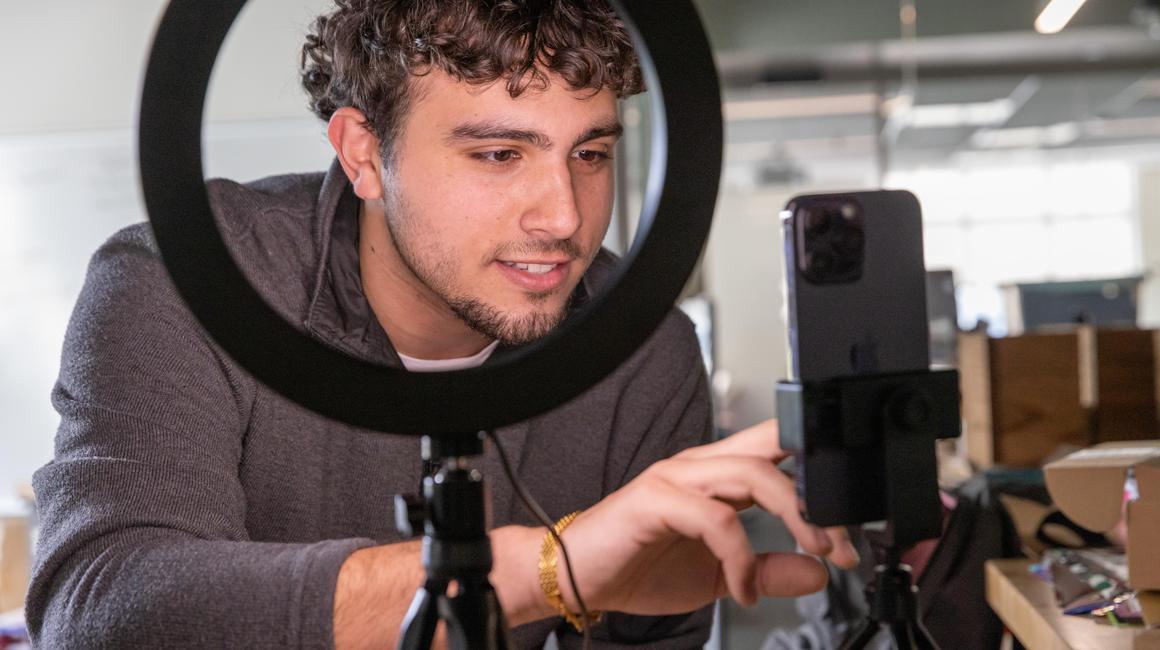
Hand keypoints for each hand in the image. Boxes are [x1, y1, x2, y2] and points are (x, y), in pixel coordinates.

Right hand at [554, 420, 858, 614]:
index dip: (818, 472)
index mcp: (717, 474)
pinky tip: (743, 590)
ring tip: (814, 555)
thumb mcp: (719, 575)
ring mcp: (677, 477)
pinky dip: (741, 558)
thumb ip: (768, 568)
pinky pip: (716, 520)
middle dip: (819, 495)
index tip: (850, 522)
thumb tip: (818, 572)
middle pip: (776, 450)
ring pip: (753, 475)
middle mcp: (700, 465)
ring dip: (796, 516)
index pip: (777, 450)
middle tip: (843, 543)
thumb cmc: (638, 565)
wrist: (578, 577)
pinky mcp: (655, 499)